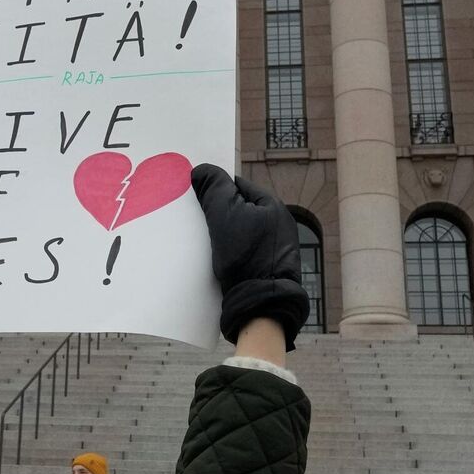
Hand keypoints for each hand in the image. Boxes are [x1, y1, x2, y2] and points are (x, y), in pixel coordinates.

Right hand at [191, 164, 309, 348]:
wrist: (260, 303)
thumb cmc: (245, 255)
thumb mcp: (224, 214)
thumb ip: (213, 188)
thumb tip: (201, 170)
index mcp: (273, 206)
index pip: (237, 185)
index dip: (215, 189)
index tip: (195, 197)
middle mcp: (278, 225)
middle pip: (239, 209)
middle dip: (217, 213)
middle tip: (195, 219)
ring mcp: (274, 248)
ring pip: (240, 232)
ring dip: (222, 235)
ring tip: (202, 242)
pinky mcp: (267, 269)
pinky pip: (244, 252)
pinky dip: (230, 253)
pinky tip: (216, 261)